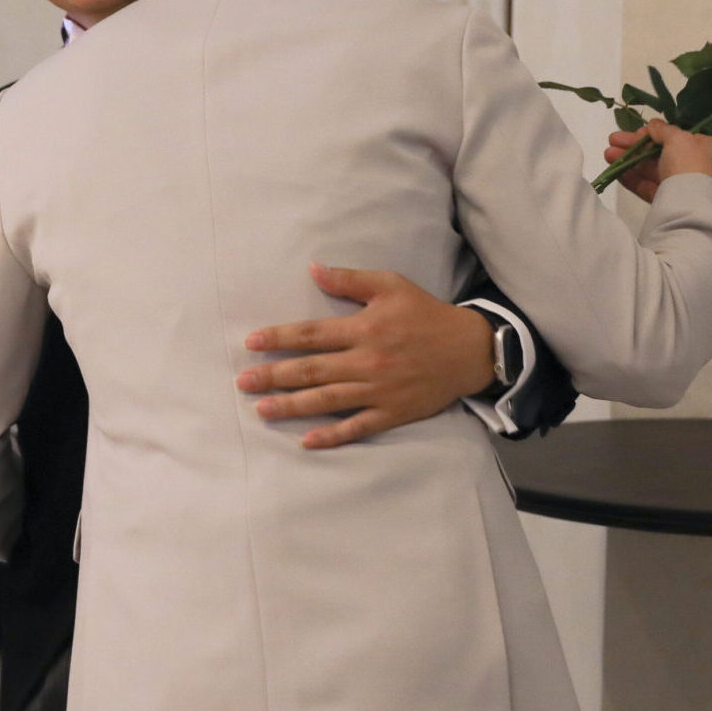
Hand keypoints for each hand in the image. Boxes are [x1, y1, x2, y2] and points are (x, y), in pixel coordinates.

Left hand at [236, 264, 495, 449]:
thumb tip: (313, 269)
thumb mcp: (391, 285)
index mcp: (363, 329)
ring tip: (261, 410)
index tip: (251, 343)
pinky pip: (357, 427)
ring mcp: (378, 391)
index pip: (311, 334)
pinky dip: (332, 436)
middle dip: (273, 376)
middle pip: (310, 371)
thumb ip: (350, 280)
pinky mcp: (392, 413)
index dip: (278, 338)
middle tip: (242, 383)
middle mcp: (366, 361)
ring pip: (326, 400)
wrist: (469, 350)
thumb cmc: (426, 314)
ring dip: (291, 406)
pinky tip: (307, 441)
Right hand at [605, 118, 711, 202]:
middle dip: (636, 147)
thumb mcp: (678, 139)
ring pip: (654, 171)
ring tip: (607, 154)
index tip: (637, 131)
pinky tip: (616, 172)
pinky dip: (634, 179)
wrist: (692, 207)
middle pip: (663, 154)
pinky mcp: (671, 205)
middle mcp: (702, 169)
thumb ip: (663, 130)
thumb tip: (653, 125)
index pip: (681, 139)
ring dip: (631, 161)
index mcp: (711, 150)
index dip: (657, 134)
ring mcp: (685, 189)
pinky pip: (651, 189)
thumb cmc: (691, 164)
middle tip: (613, 140)